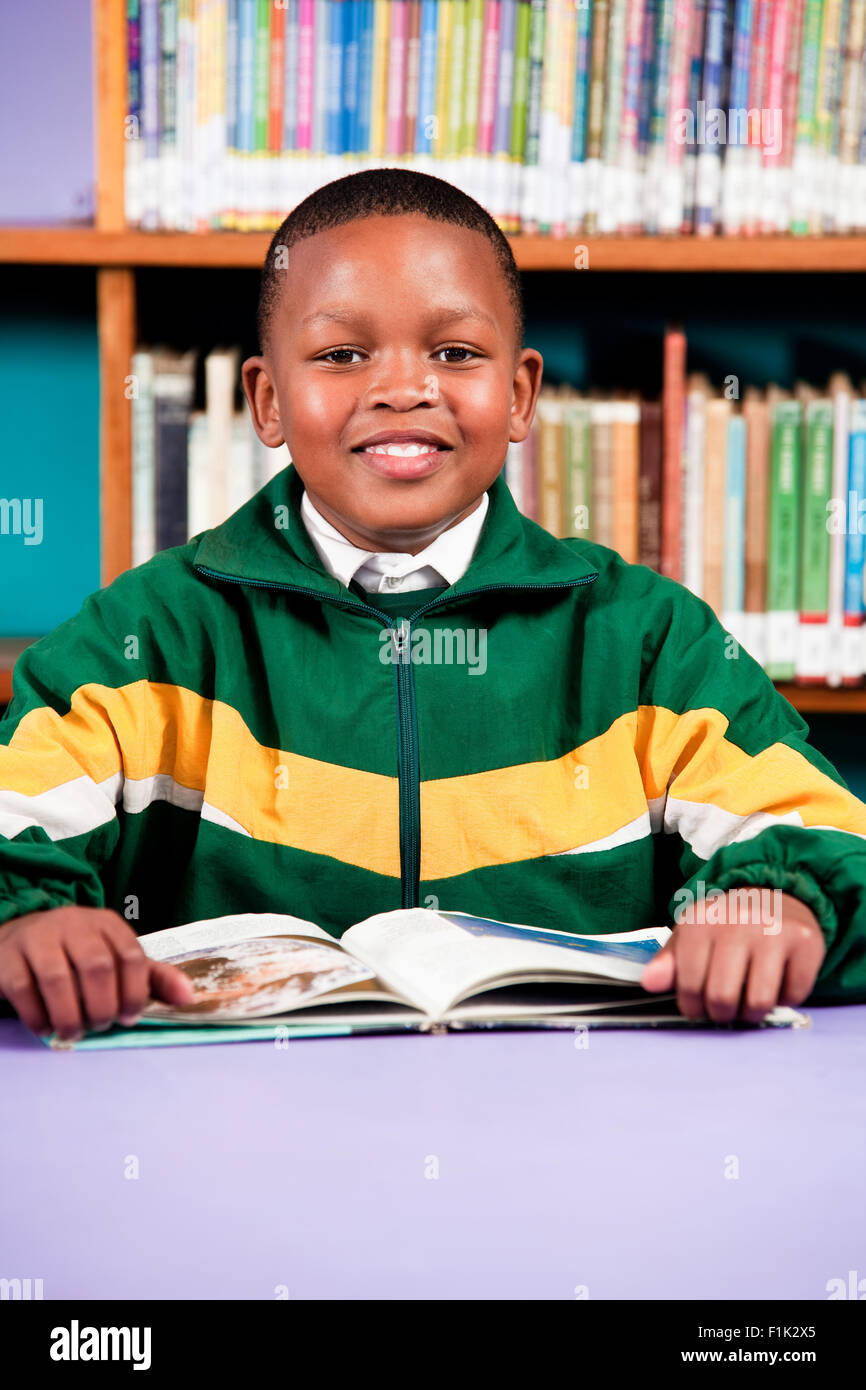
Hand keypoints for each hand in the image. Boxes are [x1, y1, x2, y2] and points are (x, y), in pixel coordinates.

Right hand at [0, 906, 193, 1041]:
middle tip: (100, 1025)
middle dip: (103, 1006)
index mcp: (106, 923)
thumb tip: (189, 997)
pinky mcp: (8, 956)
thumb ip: (151, 977)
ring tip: (74, 1032)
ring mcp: (37, 937)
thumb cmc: (75, 955)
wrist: (17, 940)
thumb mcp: (115, 958)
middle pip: (97, 966)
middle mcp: (73, 923)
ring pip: (58, 978)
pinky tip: (46, 1027)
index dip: (135, 992)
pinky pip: (24, 989)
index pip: (131, 956)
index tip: (129, 1017)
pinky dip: (38, 1016)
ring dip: (70, 1015)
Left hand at [640, 889, 825, 1023]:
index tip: (697, 1004)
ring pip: (759, 1002)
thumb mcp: (692, 934)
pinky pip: (794, 994)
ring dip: (753, 1012)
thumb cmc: (726, 923)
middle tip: (725, 1006)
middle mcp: (737, 923)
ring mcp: (773, 931)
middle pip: (722, 998)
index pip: (688, 986)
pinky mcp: (805, 941)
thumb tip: (651, 984)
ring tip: (749, 999)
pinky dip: (785, 998)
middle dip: (721, 1013)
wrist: (774, 892)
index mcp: (701, 922)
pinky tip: (777, 981)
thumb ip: (669, 961)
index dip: (692, 1006)